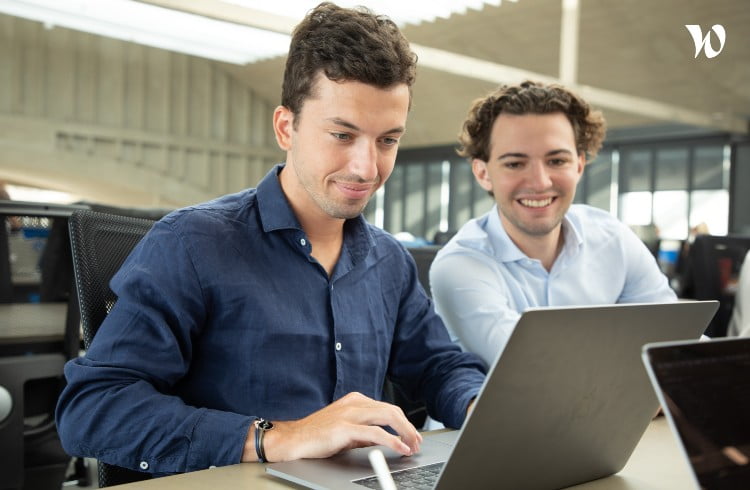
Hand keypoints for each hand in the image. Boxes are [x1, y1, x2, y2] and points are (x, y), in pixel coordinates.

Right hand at [242, 392, 422, 462]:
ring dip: (405, 432)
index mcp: (355, 400)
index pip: (387, 407)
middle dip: (408, 426)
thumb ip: (364, 433)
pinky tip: (400, 448)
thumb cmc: (317, 436)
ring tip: (412, 445)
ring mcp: (350, 413)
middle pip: (391, 410)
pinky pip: (376, 432)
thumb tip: (383, 440)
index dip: (403, 422)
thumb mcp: (346, 431)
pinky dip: (392, 440)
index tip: (412, 435)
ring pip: (388, 416)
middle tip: (417, 441)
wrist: (294, 439)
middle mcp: (354, 403)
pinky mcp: (345, 427)